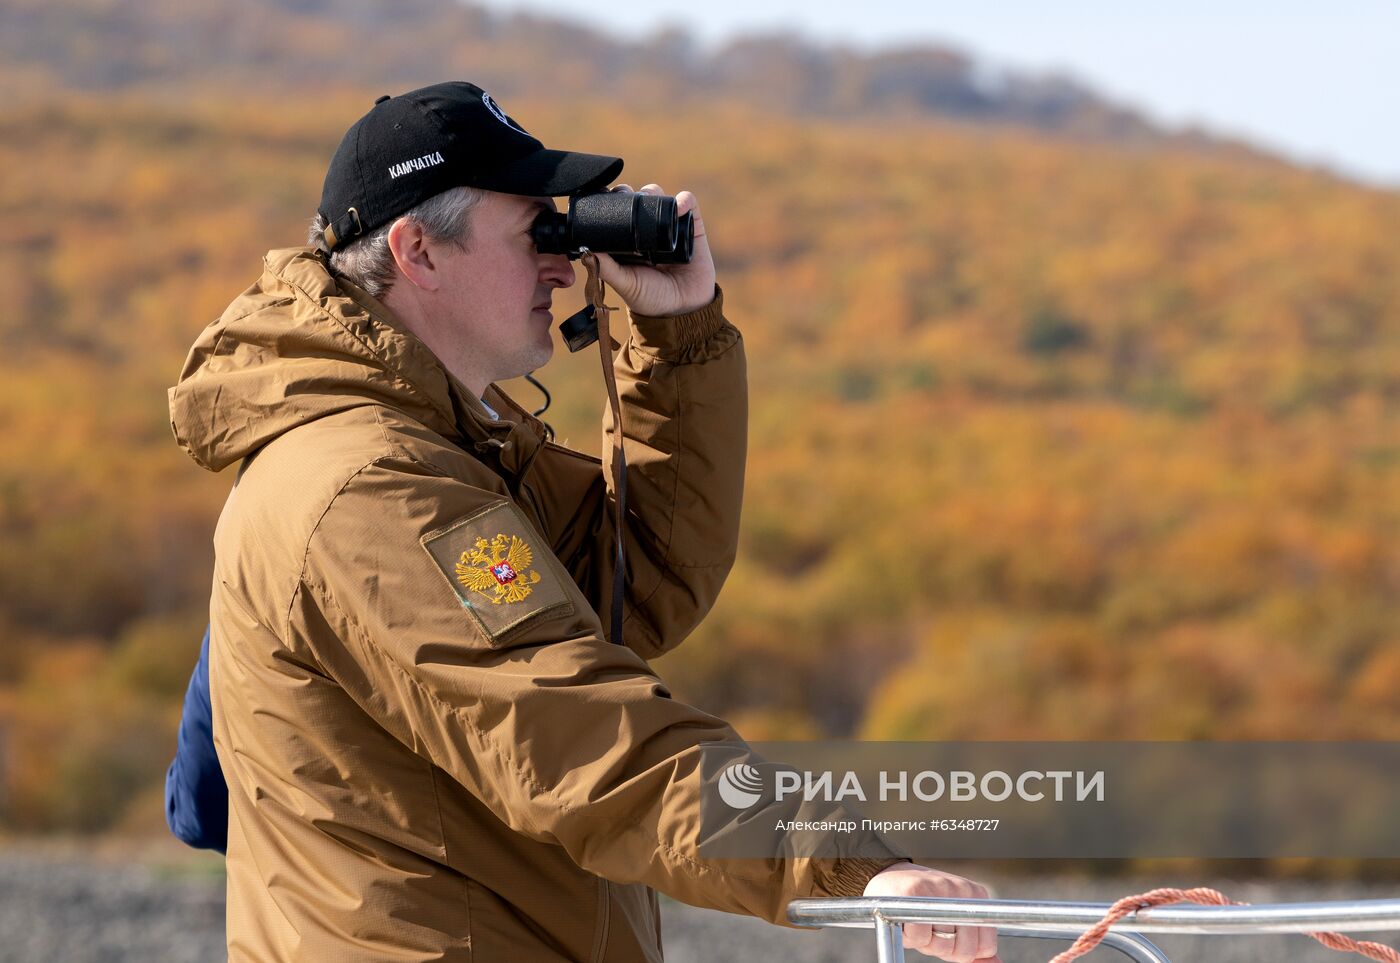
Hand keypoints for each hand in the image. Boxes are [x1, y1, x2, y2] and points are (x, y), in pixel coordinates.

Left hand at [591, 183, 716, 316]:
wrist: (684, 310)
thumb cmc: (651, 299)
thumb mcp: (625, 283)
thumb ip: (606, 268)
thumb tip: (585, 249)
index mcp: (628, 240)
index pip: (617, 212)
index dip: (611, 202)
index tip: (604, 197)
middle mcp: (647, 230)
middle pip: (636, 199)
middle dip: (630, 193)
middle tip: (627, 197)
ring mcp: (669, 226)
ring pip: (658, 196)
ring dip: (653, 191)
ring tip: (651, 200)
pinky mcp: (691, 227)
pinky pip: (687, 204)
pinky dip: (683, 200)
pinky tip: (679, 206)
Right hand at [862, 862, 999, 961]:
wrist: (888, 876)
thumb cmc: (922, 905)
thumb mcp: (953, 922)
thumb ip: (974, 944)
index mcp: (976, 896)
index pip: (986, 946)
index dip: (963, 951)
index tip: (948, 937)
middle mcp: (962, 889)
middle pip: (965, 950)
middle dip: (944, 949)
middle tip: (930, 931)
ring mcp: (939, 887)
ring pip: (942, 944)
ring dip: (925, 943)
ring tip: (917, 924)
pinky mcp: (914, 890)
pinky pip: (919, 937)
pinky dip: (909, 938)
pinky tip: (906, 922)